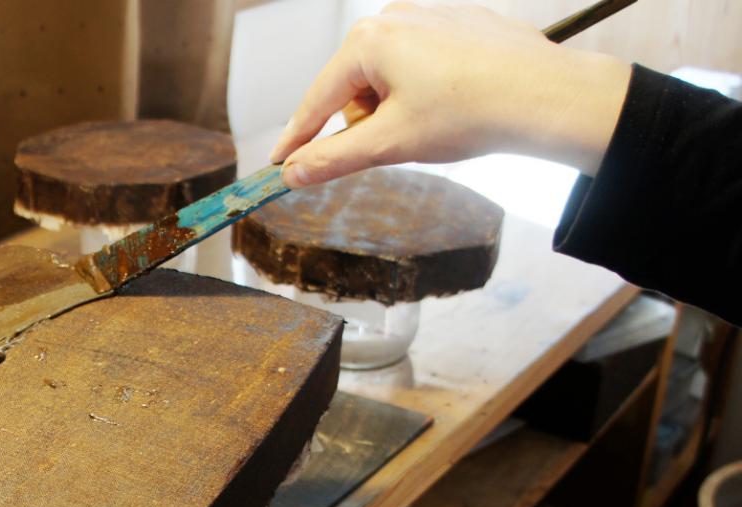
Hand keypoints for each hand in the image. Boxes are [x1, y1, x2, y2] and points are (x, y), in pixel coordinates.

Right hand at [269, 3, 632, 187]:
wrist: (544, 96)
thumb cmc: (472, 111)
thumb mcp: (389, 144)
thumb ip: (333, 159)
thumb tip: (296, 172)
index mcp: (369, 41)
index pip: (316, 100)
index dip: (296, 138)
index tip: (280, 162)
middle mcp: (395, 18)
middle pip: (354, 88)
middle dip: (367, 122)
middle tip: (397, 142)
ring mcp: (430, 17)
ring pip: (390, 78)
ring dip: (399, 109)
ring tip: (434, 123)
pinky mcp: (460, 24)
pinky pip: (424, 66)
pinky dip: (429, 92)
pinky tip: (455, 106)